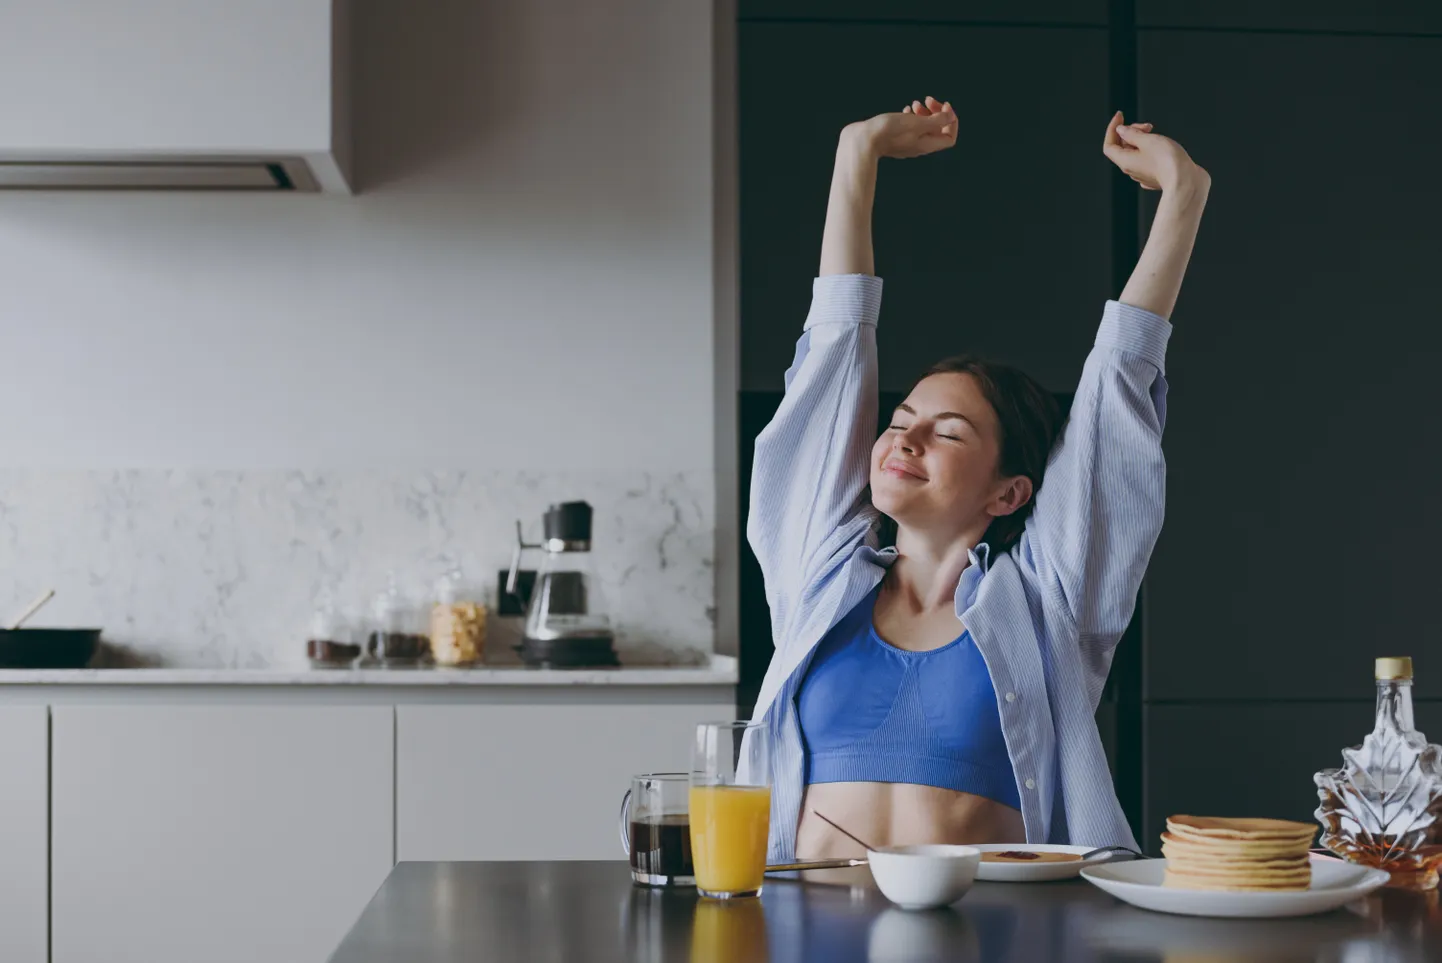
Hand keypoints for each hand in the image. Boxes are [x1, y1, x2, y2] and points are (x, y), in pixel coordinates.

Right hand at [841, 95, 957, 160]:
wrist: (862, 141)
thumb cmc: (888, 131)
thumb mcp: (915, 123)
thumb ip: (935, 121)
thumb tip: (951, 117)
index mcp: (926, 145)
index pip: (949, 137)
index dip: (951, 121)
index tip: (944, 107)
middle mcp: (919, 147)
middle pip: (937, 130)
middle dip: (936, 113)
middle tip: (926, 100)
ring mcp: (907, 144)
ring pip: (923, 128)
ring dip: (923, 113)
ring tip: (914, 103)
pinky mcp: (896, 140)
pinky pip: (911, 128)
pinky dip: (912, 117)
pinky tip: (905, 109)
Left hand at [1102, 111, 1207, 192]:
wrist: (1187, 182)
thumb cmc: (1168, 162)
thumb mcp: (1148, 140)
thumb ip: (1132, 134)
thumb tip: (1121, 131)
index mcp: (1125, 162)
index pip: (1109, 145)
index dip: (1112, 129)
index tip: (1120, 116)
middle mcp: (1132, 170)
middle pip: (1123, 148)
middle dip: (1132, 132)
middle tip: (1148, 127)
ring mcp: (1144, 174)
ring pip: (1137, 153)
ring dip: (1143, 140)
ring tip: (1158, 135)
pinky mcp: (1157, 176)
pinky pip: (1148, 159)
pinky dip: (1151, 149)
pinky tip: (1162, 146)